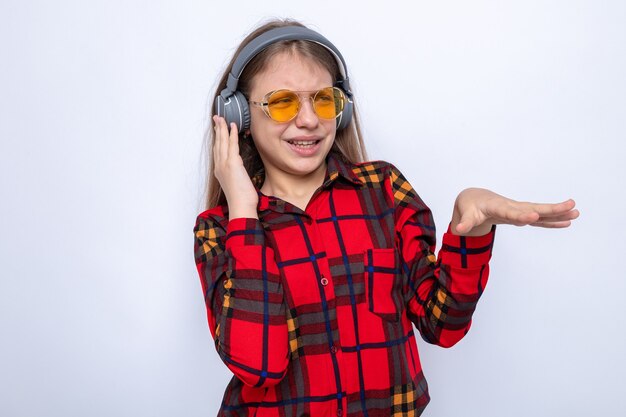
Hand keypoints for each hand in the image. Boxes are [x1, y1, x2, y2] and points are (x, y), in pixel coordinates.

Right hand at [212, 115, 258, 218]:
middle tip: (217, 118)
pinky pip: (232, 145)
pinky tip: (233, 127)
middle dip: (217, 129)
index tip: (218, 129)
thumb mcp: (236, 183)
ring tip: (222, 118)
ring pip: (222, 142)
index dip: (217, 138)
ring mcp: (224, 164)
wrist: (241, 206)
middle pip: (217, 143)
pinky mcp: (233, 164)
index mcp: (219, 171)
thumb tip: (240, 170)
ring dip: (222, 128)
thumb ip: (236, 174)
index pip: (217, 150)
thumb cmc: (241, 199)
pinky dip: (232, 134)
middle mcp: (219, 166)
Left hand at [451, 188, 578, 235]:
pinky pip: (539, 218)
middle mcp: (512, 207)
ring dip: (557, 213)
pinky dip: (552, 221)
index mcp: (498, 207)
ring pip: (540, 212)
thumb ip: (464, 222)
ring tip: (576, 212)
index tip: (534, 216)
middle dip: (551, 209)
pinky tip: (567, 222)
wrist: (474, 198)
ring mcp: (519, 210)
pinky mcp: (522, 215)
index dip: (522, 215)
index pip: (511, 212)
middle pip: (534, 208)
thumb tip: (459, 231)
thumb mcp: (465, 214)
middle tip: (571, 206)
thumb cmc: (470, 206)